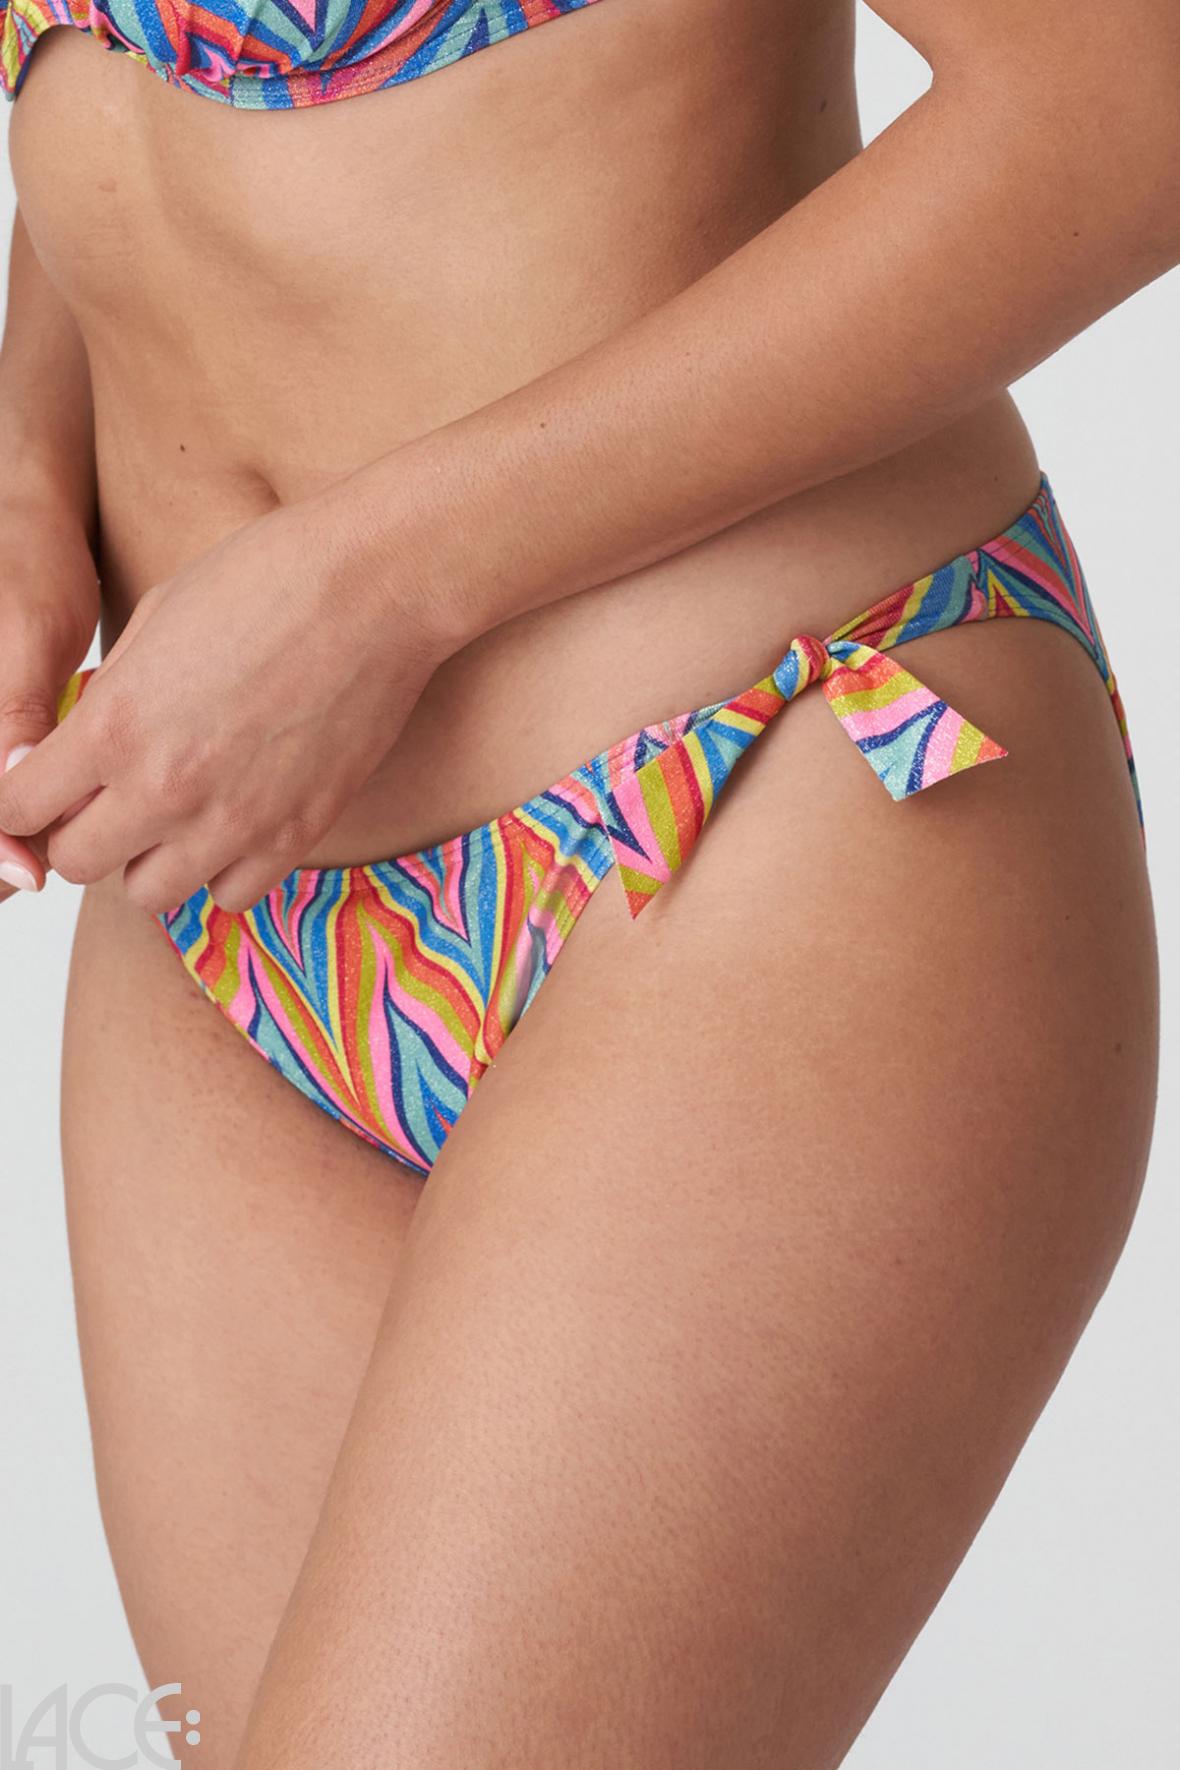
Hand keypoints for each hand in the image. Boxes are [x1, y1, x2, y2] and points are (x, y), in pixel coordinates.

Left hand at [0, 485, 453, 913]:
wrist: (376, 588)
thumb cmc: (268, 579)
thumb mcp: (154, 622)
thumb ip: (108, 701)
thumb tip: (80, 748)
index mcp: (114, 725)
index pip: (19, 809)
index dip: (24, 797)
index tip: (44, 784)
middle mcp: (165, 788)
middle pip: (76, 861)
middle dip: (81, 830)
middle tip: (109, 796)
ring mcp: (234, 822)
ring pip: (149, 894)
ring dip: (148, 859)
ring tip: (174, 816)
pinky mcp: (295, 835)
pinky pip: (230, 896)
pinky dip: (220, 871)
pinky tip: (231, 825)